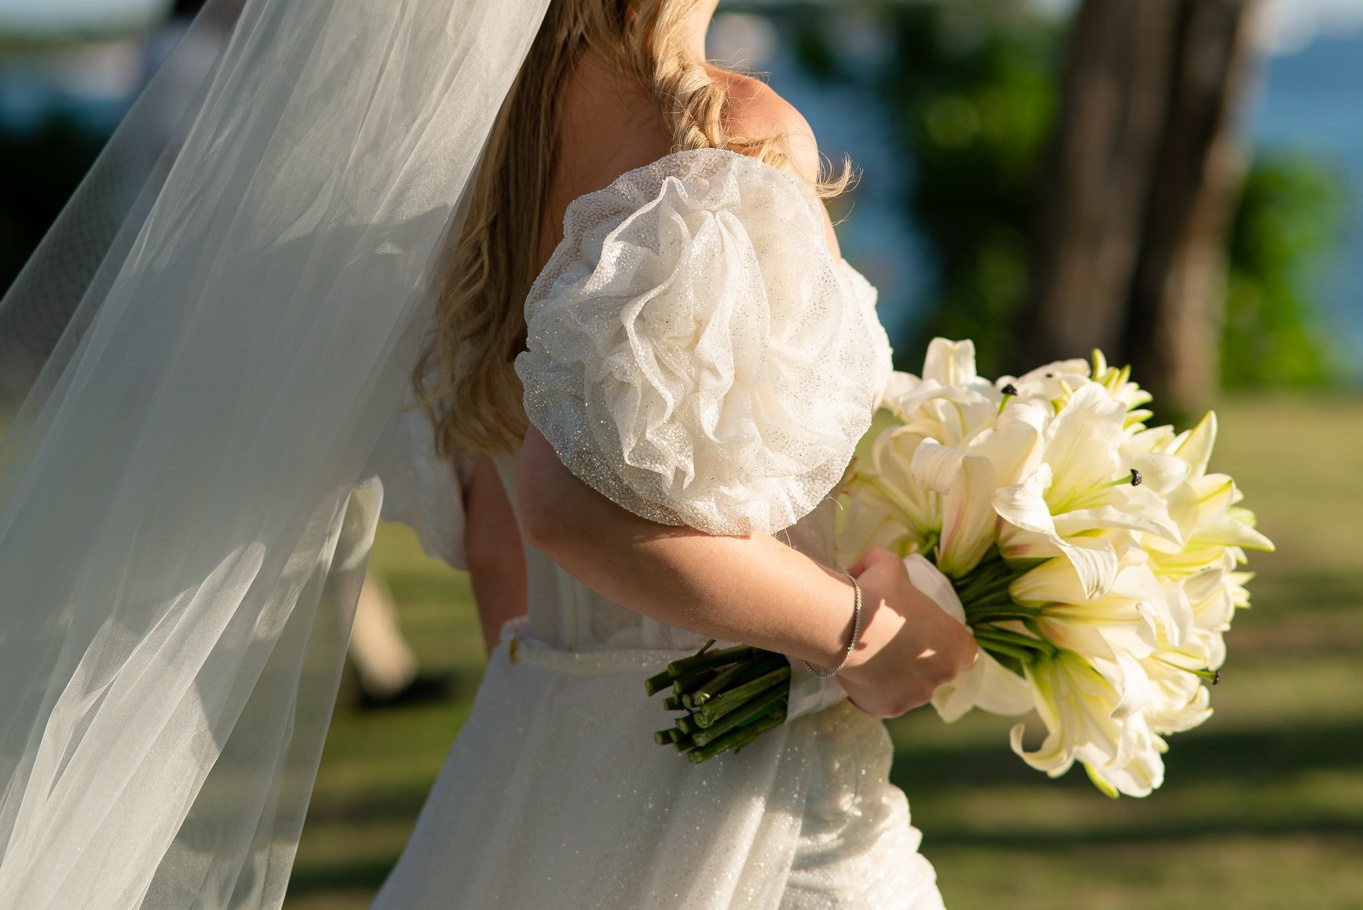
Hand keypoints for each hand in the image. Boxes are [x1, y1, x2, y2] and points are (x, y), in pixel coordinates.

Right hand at [836, 547, 977, 717]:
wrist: (844, 625)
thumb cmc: (875, 595)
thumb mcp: (887, 566)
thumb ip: (886, 563)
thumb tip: (867, 564)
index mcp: (954, 644)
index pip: (966, 652)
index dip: (946, 645)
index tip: (925, 637)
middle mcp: (942, 675)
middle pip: (934, 671)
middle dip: (915, 661)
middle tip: (888, 643)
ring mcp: (915, 696)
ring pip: (908, 688)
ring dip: (893, 676)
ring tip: (868, 656)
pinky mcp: (888, 708)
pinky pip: (883, 700)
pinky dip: (871, 690)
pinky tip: (857, 671)